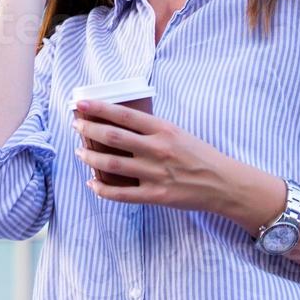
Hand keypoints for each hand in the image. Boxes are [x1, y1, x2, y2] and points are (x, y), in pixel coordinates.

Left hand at [71, 99, 230, 212]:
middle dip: (89, 130)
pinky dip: (102, 189)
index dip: (99, 108)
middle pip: (113, 137)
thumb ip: (153, 130)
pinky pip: (122, 194)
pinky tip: (92, 184)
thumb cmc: (200, 156)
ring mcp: (155, 173)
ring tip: (80, 153)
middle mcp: (157, 149)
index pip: (125, 115)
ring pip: (112, 164)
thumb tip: (122, 125)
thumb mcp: (179, 133)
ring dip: (91, 157)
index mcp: (164, 129)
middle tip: (76, 127)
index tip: (82, 104)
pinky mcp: (156, 195)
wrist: (223, 183)